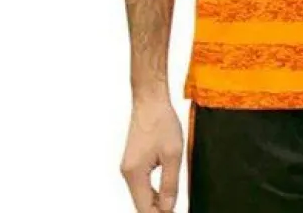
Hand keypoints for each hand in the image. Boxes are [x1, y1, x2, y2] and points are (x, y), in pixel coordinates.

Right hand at [120, 95, 184, 211]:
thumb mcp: (173, 154)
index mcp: (135, 174)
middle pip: (141, 204)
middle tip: (175, 209)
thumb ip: (170, 184)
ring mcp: (128, 167)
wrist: (150, 100)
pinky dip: (152, 191)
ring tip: (172, 203)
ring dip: (155, 201)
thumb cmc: (162, 122)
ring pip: (141, 195)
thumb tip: (168, 208)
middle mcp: (127, 173)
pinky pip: (141, 184)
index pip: (145, 209)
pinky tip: (165, 190)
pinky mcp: (133, 162)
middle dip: (158, 211)